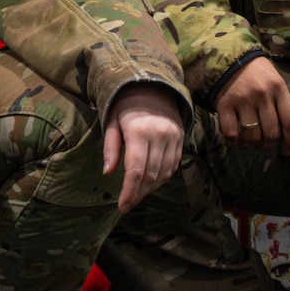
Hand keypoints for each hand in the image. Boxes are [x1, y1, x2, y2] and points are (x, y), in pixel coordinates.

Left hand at [103, 84, 184, 211]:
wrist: (153, 85)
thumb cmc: (126, 104)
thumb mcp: (111, 121)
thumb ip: (110, 147)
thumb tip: (108, 172)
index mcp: (138, 131)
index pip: (135, 170)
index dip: (129, 192)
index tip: (123, 206)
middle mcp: (159, 135)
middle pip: (151, 175)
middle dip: (139, 193)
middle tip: (128, 203)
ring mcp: (173, 137)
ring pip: (164, 173)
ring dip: (151, 188)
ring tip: (138, 194)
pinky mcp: (181, 139)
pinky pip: (174, 165)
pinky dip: (163, 177)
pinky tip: (151, 181)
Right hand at [216, 55, 289, 154]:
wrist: (228, 55)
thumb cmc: (256, 72)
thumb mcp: (274, 81)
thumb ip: (279, 104)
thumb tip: (284, 136)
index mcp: (279, 88)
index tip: (287, 151)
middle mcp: (263, 94)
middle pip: (272, 133)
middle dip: (268, 145)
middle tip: (264, 145)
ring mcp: (243, 99)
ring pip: (252, 136)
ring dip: (252, 145)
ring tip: (250, 142)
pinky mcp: (224, 103)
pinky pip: (231, 133)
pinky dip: (234, 142)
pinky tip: (235, 140)